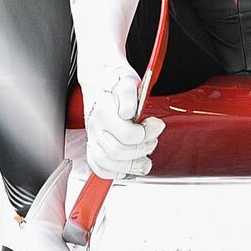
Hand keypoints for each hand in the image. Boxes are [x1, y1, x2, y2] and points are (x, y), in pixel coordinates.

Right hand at [77, 56, 163, 179]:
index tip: (157, 125)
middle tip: (153, 141)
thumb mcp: (126, 80)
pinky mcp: (93, 143)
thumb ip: (128, 95)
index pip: (128, 136)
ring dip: (130, 166)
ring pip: (107, 163)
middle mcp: (95, 127)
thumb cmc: (115, 80)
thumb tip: (127, 113)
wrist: (100, 79)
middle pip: (118, 152)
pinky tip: (126, 169)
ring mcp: (93, 137)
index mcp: (104, 112)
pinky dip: (112, 172)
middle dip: (141, 149)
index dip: (147, 134)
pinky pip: (97, 166)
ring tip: (145, 162)